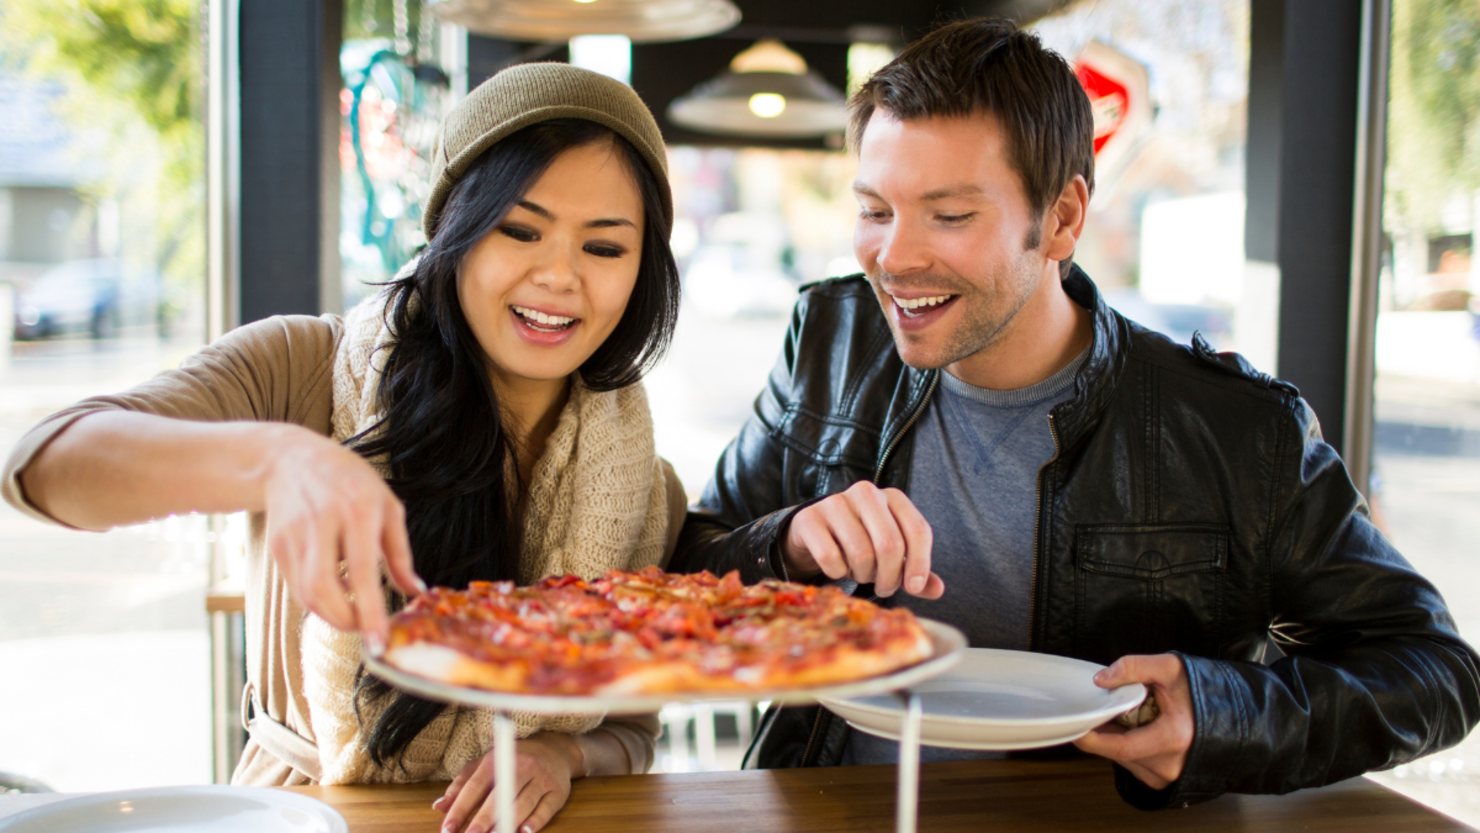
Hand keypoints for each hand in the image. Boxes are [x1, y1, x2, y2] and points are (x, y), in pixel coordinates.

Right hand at [262, 426, 423, 650]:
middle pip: (324, 591)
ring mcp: (294, 535)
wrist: (292, 460)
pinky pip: (297, 587)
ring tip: (354, 609)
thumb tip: (416, 592)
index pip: (362, 573)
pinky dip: (318, 600)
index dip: (370, 612)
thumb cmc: (351, 482)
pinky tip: (336, 590)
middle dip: (346, 621)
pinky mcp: (277, 545)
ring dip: (332, 614)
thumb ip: (400, 554)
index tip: (378, 643)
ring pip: (307, 595)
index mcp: (358, 510)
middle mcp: (322, 523)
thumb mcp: (387, 506)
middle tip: (367, 626)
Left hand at [435, 733, 581, 832]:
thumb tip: (438, 807)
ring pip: (523, 803)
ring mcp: (541, 778)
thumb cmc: (512, 761)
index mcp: (498, 758)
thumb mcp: (484, 765)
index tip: (448, 829)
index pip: (475, 786)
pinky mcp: (558, 791)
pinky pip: (546, 808)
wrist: (554, 750)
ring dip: (507, 823)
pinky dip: (536, 821)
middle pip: (500, 796)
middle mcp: (521, 766)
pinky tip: (525, 832)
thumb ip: (461, 785)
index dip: (460, 808)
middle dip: (483, 819)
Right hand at [781, 481, 942, 597]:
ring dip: (862, 575)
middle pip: (890, 545)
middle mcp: (866, 493)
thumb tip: (938, 589)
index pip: (918, 531)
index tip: (914, 586)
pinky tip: (837, 566)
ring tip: (859, 573)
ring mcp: (835, 503)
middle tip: (884, 588)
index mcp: (892, 497)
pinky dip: (836, 572)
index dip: (920, 564)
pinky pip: (831, 557)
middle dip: (889, 577)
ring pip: (861, 554)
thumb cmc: (860, 542)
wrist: (814, 533)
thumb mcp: (891, 555)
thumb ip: (914, 570)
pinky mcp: (809, 519)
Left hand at [1073, 654, 1193, 789]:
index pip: (1121, 746)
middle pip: (1119, 753)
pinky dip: (1127, 748)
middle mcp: (1172, 764)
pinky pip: (1135, 764)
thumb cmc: (1205, 691)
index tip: (1076, 725)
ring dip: (1115, 740)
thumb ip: (1134, 667)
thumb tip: (1101, 679)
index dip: (1093, 738)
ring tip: (1122, 715)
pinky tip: (1134, 729)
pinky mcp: (1167, 780)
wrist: (1234, 714)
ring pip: (1125, 760)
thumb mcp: (1171, 668)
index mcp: (1174, 738)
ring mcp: (1170, 776)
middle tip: (1098, 709)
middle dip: (1102, 733)